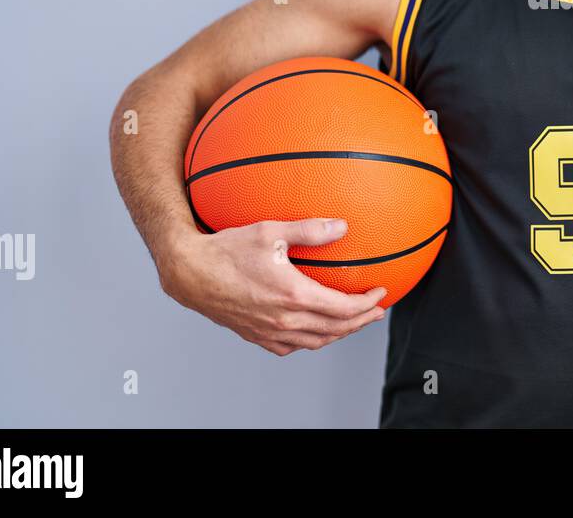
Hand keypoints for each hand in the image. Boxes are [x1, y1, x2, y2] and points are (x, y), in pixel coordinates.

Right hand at [159, 218, 387, 355]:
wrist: (189, 273)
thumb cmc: (227, 249)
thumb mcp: (270, 230)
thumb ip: (310, 229)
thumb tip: (342, 226)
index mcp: (293, 295)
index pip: (343, 308)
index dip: (368, 303)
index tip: (382, 293)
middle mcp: (284, 319)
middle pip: (336, 329)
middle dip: (362, 321)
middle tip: (377, 311)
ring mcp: (269, 331)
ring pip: (316, 341)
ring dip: (340, 333)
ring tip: (355, 321)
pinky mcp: (256, 336)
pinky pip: (292, 346)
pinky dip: (313, 340)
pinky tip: (317, 329)